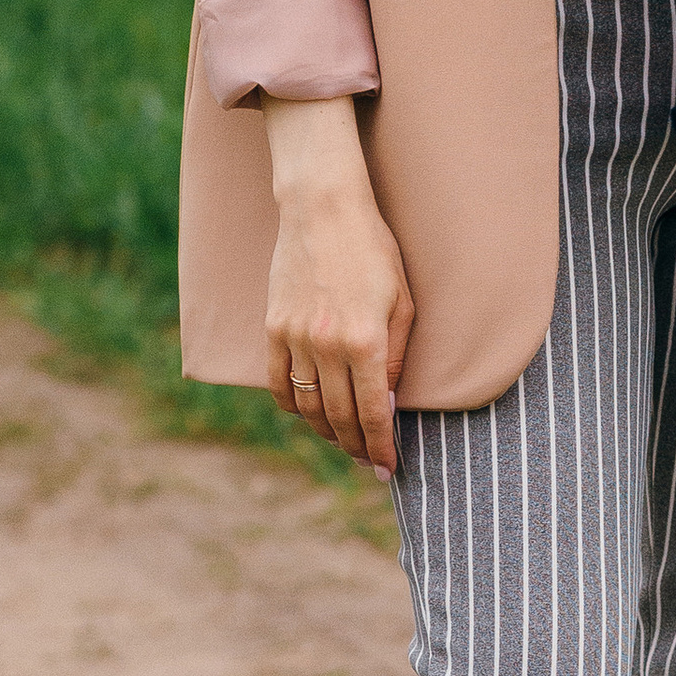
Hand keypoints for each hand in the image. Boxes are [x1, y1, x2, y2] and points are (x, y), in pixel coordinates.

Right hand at [259, 97, 414, 474]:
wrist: (323, 209)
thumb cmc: (374, 250)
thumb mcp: (402, 302)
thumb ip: (395, 356)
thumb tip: (388, 402)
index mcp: (365, 342)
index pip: (373, 413)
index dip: (380, 446)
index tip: (386, 466)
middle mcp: (327, 347)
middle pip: (339, 417)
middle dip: (356, 445)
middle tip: (367, 459)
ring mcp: (295, 339)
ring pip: (307, 407)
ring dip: (326, 431)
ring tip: (342, 439)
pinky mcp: (273, 328)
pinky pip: (279, 383)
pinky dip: (293, 406)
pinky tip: (308, 413)